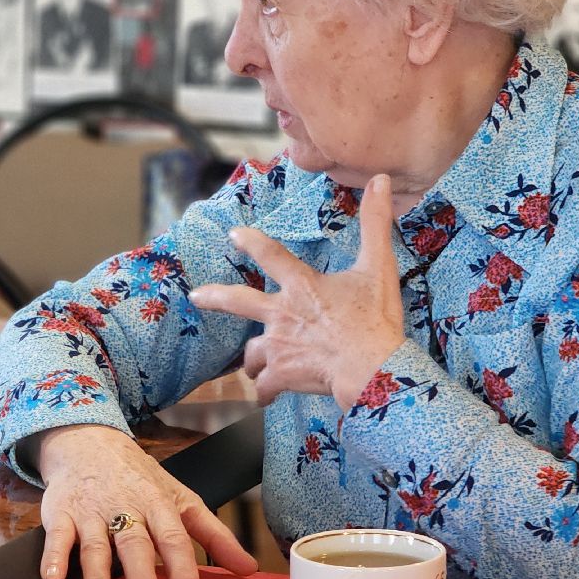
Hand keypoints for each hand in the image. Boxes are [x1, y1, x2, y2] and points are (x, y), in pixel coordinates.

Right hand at [32, 426, 256, 578]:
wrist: (88, 441)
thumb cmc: (140, 479)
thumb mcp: (180, 499)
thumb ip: (213, 535)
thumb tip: (250, 569)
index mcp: (158, 504)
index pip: (174, 538)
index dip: (181, 572)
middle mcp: (125, 508)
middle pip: (134, 543)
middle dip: (141, 575)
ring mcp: (91, 512)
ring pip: (94, 546)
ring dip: (97, 577)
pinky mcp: (60, 514)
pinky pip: (56, 537)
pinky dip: (52, 557)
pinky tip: (52, 578)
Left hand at [188, 173, 407, 408]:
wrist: (371, 368)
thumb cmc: (375, 320)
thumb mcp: (378, 267)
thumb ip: (376, 224)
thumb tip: (381, 180)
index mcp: (302, 286)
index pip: (270, 255)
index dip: (251, 242)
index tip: (234, 235)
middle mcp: (282, 313)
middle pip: (238, 302)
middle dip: (214, 298)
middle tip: (196, 297)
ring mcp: (278, 345)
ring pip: (252, 352)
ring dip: (253, 359)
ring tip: (255, 368)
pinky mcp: (280, 375)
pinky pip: (263, 387)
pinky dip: (265, 393)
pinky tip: (266, 399)